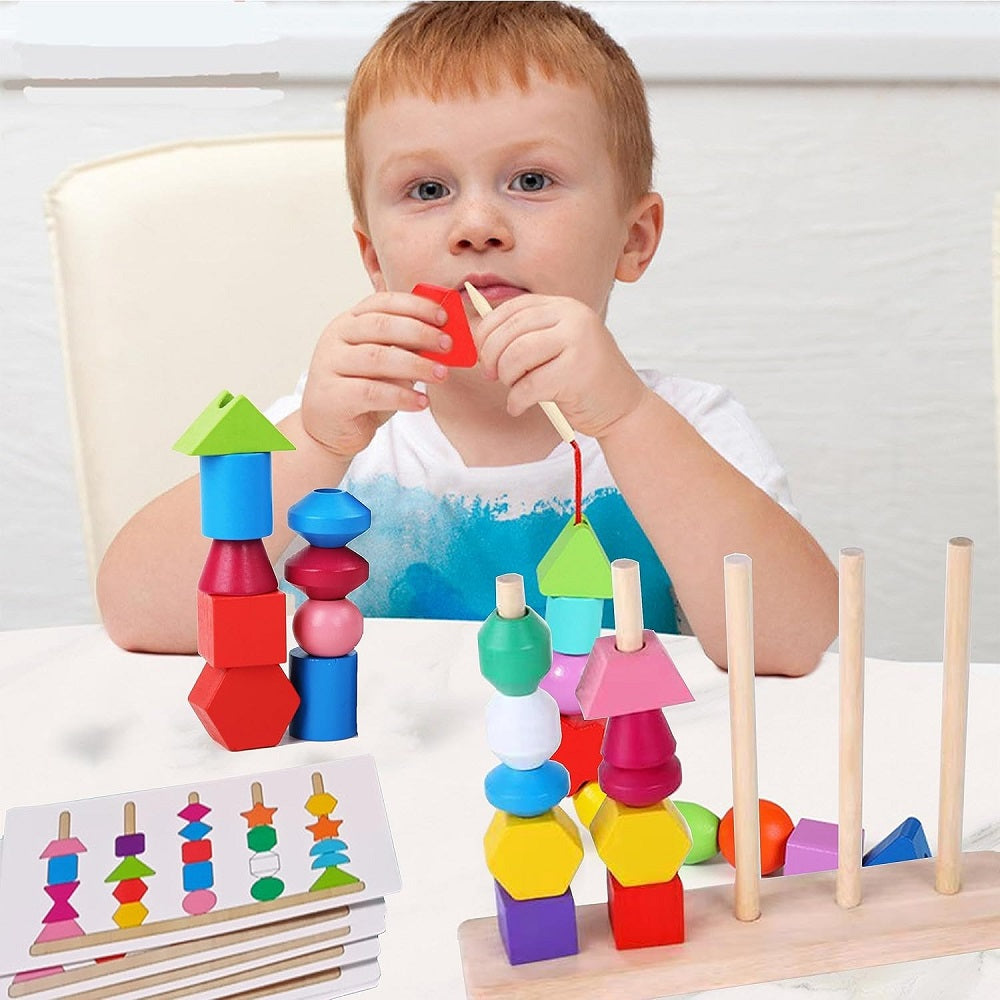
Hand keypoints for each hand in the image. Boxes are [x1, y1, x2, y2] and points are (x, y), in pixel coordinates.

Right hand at [302, 292, 451, 458]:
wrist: (329, 431)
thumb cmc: (362, 392)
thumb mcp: (387, 365)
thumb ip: (406, 348)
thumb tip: (443, 340)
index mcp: (349, 322)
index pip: (382, 302)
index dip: (415, 306)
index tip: (443, 316)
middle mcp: (335, 339)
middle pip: (381, 325)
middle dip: (420, 332)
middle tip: (447, 344)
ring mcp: (329, 366)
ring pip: (378, 358)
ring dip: (416, 365)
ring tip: (441, 375)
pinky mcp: (332, 397)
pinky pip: (372, 392)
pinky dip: (401, 396)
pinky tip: (421, 402)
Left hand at [475, 294, 646, 438]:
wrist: (623, 408)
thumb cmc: (583, 380)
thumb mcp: (556, 346)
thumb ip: (526, 336)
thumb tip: (479, 336)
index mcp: (565, 307)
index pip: (512, 307)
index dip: (488, 331)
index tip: (483, 353)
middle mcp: (573, 317)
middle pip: (510, 330)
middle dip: (491, 357)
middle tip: (492, 375)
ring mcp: (578, 342)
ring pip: (515, 355)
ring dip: (506, 378)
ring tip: (514, 389)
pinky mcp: (576, 372)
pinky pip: (528, 386)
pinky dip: (516, 401)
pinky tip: (519, 407)